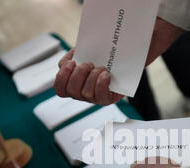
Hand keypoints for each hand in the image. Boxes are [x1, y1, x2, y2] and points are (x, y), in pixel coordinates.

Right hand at [54, 18, 182, 104]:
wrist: (129, 48)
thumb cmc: (107, 50)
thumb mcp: (85, 50)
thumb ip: (73, 56)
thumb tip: (66, 63)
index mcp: (75, 81)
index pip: (60, 89)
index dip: (61, 78)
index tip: (71, 64)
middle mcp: (84, 91)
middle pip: (71, 91)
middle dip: (78, 75)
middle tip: (88, 63)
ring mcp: (97, 96)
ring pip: (85, 94)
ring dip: (91, 77)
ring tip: (100, 67)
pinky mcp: (111, 98)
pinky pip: (100, 98)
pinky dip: (101, 85)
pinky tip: (106, 75)